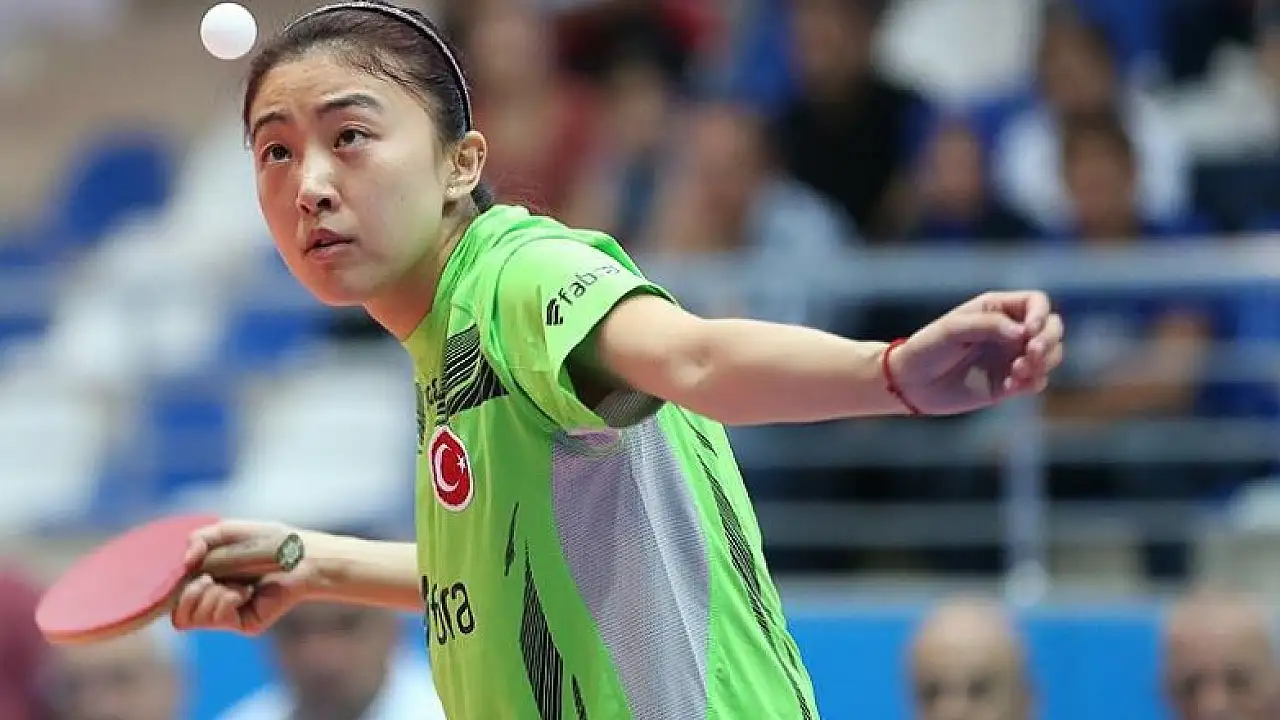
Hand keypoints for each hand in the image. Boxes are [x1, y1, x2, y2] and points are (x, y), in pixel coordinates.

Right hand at [171, 520, 318, 635]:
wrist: (299, 554)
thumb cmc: (267, 540)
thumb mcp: (227, 531)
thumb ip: (200, 539)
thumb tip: (184, 563)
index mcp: (207, 582)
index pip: (173, 600)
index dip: (169, 592)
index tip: (183, 574)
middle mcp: (215, 601)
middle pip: (178, 616)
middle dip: (188, 595)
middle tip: (208, 578)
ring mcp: (229, 615)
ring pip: (193, 619)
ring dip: (209, 596)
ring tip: (233, 584)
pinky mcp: (244, 624)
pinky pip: (217, 619)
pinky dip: (226, 600)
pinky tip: (246, 591)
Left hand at [888, 291, 1063, 414]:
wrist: (911, 383)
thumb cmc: (927, 348)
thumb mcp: (953, 329)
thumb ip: (988, 325)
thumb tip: (1024, 333)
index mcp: (997, 309)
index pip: (1036, 303)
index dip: (1041, 315)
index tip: (1029, 331)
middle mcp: (1010, 331)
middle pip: (1052, 328)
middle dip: (1050, 340)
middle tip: (1032, 352)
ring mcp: (1011, 357)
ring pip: (1051, 356)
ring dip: (1044, 363)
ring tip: (1017, 372)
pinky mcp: (1009, 383)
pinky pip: (1036, 381)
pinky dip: (1032, 383)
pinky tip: (1010, 386)